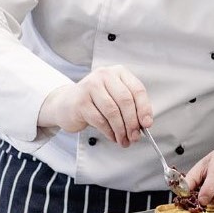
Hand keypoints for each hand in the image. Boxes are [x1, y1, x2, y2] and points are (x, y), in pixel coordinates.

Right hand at [38, 65, 152, 146]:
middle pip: (125, 100)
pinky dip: (109, 132)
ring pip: (112, 111)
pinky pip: (100, 120)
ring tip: (124, 140)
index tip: (147, 124)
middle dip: (132, 122)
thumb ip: (130, 107)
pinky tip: (113, 137)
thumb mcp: (115, 98)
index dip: (144, 108)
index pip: (137, 89)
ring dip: (121, 130)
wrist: (66, 103)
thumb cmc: (96, 102)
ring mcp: (90, 86)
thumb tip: (144, 124)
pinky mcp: (80, 101)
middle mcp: (104, 75)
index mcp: (118, 72)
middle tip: (135, 137)